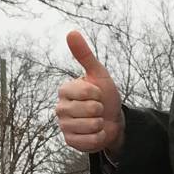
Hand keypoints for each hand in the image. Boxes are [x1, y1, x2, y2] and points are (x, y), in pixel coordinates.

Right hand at [55, 30, 124, 155]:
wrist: (113, 120)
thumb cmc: (105, 96)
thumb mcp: (98, 74)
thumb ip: (84, 55)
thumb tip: (71, 32)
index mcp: (64, 90)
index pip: (86, 92)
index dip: (98, 93)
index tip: (98, 94)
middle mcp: (60, 108)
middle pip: (89, 110)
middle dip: (100, 110)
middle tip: (98, 109)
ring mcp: (64, 126)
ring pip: (90, 126)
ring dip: (101, 124)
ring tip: (97, 120)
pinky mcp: (70, 142)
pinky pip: (91, 141)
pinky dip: (99, 137)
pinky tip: (96, 132)